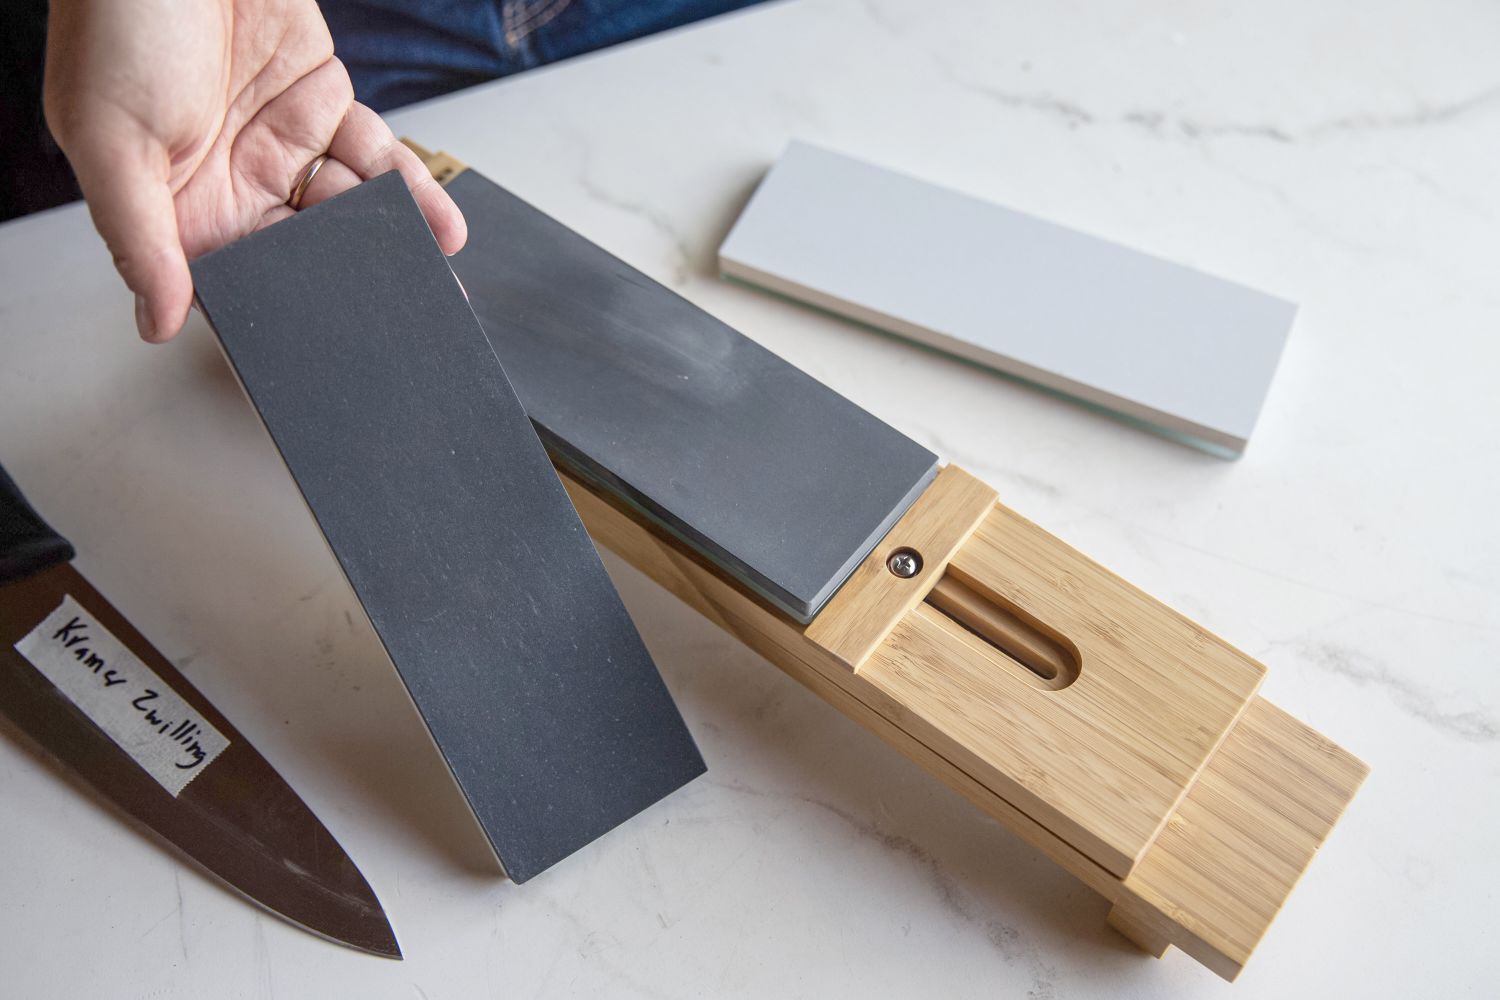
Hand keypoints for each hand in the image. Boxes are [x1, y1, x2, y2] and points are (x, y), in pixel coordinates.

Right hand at [44, 0, 466, 342]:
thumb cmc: (118, 23)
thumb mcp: (109, 139)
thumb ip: (139, 238)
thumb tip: (155, 320)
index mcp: (175, 208)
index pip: (237, 283)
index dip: (286, 313)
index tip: (334, 348)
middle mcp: (230, 183)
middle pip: (306, 254)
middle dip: (357, 283)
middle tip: (407, 321)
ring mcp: (279, 143)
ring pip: (349, 210)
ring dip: (394, 241)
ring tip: (437, 278)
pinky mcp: (321, 103)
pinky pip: (374, 157)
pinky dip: (408, 188)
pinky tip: (438, 223)